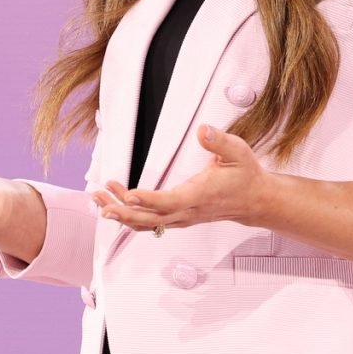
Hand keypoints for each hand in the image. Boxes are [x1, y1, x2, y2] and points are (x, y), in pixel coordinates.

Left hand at [94, 122, 267, 235]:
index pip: (171, 202)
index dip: (149, 200)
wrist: (253, 200)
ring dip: (121, 213)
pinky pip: (150, 223)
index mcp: (201, 195)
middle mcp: (188, 211)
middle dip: (122, 210)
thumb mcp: (238, 152)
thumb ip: (219, 141)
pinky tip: (115, 206)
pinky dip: (130, 216)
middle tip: (100, 198)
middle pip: (150, 218)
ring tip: (99, 198)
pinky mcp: (178, 218)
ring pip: (146, 223)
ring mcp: (182, 217)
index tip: (130, 194)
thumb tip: (203, 130)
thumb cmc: (244, 176)